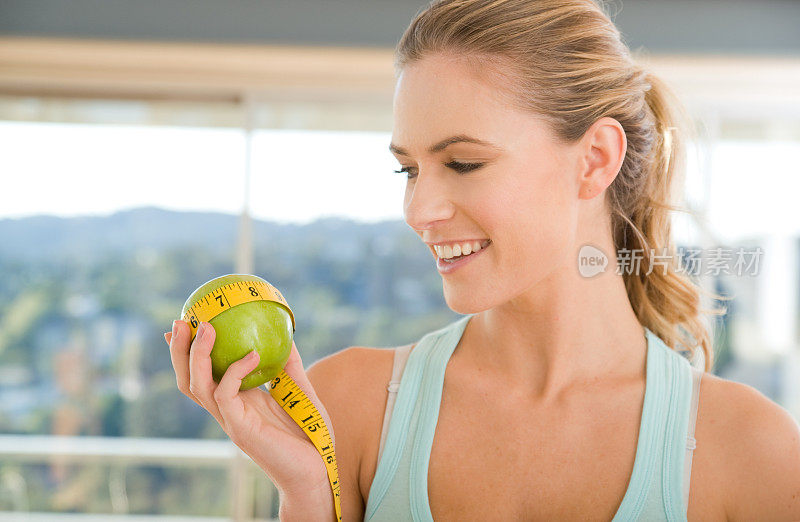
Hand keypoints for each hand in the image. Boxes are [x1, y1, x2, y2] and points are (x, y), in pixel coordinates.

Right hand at [165, 320, 335, 496]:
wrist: (317, 468)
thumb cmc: (309, 434)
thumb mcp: (300, 390)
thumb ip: (290, 364)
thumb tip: (286, 333)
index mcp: (237, 401)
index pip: (202, 375)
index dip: (188, 352)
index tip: (185, 324)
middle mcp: (228, 411)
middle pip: (188, 380)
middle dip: (179, 351)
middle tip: (181, 321)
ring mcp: (231, 420)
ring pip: (197, 386)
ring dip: (197, 355)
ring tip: (205, 327)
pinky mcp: (240, 429)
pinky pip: (226, 394)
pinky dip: (235, 371)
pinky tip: (253, 355)